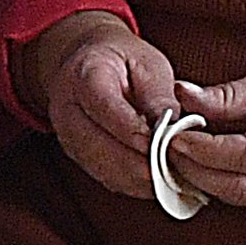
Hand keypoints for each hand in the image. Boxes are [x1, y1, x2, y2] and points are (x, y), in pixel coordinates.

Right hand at [18, 11, 180, 203]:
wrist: (88, 63)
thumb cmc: (123, 60)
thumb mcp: (147, 63)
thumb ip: (158, 95)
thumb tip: (172, 130)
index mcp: (84, 76)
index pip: (106, 109)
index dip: (138, 133)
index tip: (169, 145)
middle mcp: (67, 110)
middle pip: (101, 148)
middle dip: (143, 164)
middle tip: (178, 169)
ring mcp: (68, 137)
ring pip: (104, 169)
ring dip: (140, 179)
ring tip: (174, 177)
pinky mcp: (78, 156)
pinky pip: (106, 178)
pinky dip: (134, 184)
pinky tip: (159, 180)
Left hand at [161, 54, 245, 208]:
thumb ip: (228, 95)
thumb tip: (182, 95)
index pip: (244, 156)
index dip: (203, 150)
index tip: (174, 134)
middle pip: (236, 188)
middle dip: (194, 170)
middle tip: (165, 146)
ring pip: (237, 196)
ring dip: (203, 178)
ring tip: (178, 151)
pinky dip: (219, 180)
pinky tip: (201, 160)